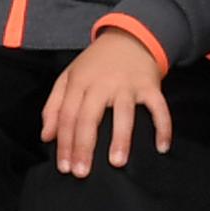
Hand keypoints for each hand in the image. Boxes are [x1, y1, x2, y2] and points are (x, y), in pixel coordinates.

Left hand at [41, 30, 170, 177]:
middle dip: (84, 146)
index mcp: (79, 82)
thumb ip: (54, 106)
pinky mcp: (150, 85)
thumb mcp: (69, 78)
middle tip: (82, 173)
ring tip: (117, 163)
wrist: (130, 37)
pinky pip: (159, 107)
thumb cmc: (96, 64)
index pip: (67, 115)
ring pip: (123, 112)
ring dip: (121, 138)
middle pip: (89, 117)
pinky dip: (163, 126)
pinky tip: (161, 147)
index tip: (64, 167)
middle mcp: (102, 83)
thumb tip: (46, 137)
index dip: (64, 143)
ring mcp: (128, 84)